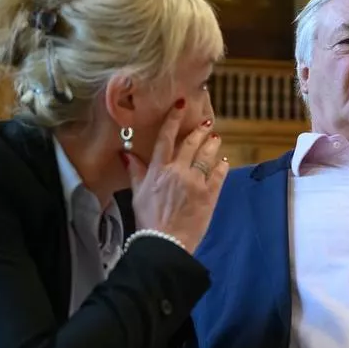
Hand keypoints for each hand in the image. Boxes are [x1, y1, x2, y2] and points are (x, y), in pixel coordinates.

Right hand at [125, 103, 227, 254]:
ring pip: (207, 155)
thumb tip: (125, 153)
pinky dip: (222, 165)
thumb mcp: (137, 193)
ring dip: (212, 144)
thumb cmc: (148, 220)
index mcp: (159, 169)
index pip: (166, 137)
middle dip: (200, 131)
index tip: (181, 105)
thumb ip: (135, 171)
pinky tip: (223, 160)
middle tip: (206, 123)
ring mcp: (196, 182)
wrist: (165, 243)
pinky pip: (219, 174)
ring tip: (215, 138)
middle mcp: (178, 171)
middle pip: (191, 143)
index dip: (174, 119)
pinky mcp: (210, 195)